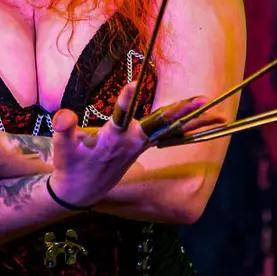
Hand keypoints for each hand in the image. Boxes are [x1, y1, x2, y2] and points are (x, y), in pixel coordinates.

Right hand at [48, 83, 206, 209]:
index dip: (125, 100)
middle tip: (202, 99)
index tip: (134, 83)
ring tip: (213, 105)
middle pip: (159, 124)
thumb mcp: (62, 148)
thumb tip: (63, 115)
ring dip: (192, 119)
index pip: (119, 118)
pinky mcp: (142, 146)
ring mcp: (139, 146)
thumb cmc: (70, 166)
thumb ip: (63, 130)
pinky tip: (200, 121)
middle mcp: (131, 143)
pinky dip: (186, 128)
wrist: (80, 193)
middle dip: (181, 112)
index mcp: (110, 141)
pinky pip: (169, 135)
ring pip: (170, 129)